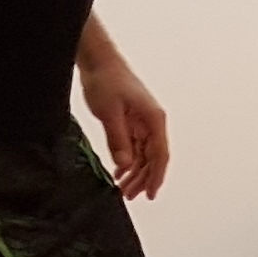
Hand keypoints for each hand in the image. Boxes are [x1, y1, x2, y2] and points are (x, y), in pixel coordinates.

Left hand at [79, 52, 170, 198]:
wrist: (98, 60)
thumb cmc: (107, 79)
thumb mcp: (110, 113)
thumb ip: (118, 140)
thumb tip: (126, 164)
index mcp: (154, 119)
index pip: (160, 155)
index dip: (156, 177)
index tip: (150, 194)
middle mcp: (152, 122)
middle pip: (152, 158)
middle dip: (143, 179)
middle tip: (130, 195)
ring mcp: (142, 122)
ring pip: (142, 154)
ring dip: (134, 172)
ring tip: (123, 188)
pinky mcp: (130, 120)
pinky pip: (133, 146)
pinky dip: (127, 160)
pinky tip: (119, 171)